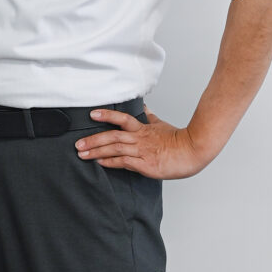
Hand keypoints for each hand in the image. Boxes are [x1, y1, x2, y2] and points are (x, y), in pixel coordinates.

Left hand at [74, 105, 209, 179]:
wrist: (194, 150)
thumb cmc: (179, 140)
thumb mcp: (161, 125)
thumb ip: (150, 117)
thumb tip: (143, 106)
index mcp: (143, 129)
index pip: (122, 119)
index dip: (107, 116)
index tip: (92, 114)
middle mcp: (140, 139)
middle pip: (112, 136)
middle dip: (93, 139)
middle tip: (77, 144)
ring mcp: (142, 151)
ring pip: (115, 149)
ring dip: (97, 151)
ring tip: (82, 154)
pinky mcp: (146, 165)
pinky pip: (124, 163)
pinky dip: (111, 162)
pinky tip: (100, 163)